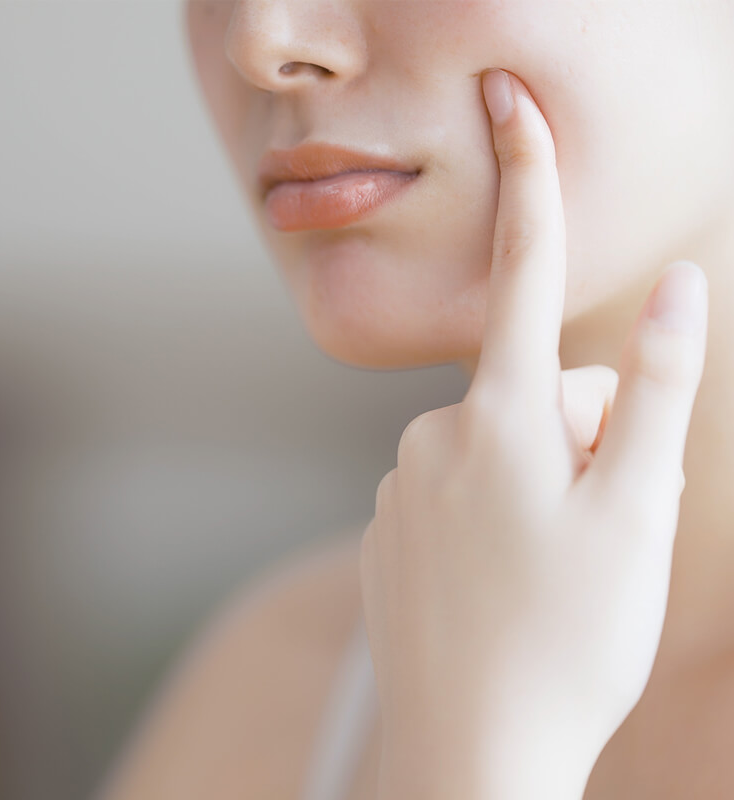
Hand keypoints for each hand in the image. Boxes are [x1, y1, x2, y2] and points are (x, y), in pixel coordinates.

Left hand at [360, 69, 708, 798]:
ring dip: (540, 487)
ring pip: (498, 452)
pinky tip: (501, 588)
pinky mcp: (386, 529)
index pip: (522, 274)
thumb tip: (677, 287)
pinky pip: (456, 497)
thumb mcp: (634, 511)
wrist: (473, 747)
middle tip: (600, 533)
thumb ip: (650, 392)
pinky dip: (492, 523)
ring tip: (549, 573)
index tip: (509, 102)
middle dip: (582, 437)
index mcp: (500, 418)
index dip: (529, 183)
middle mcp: (433, 435)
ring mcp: (402, 485)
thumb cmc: (573, 636)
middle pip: (536, 394)